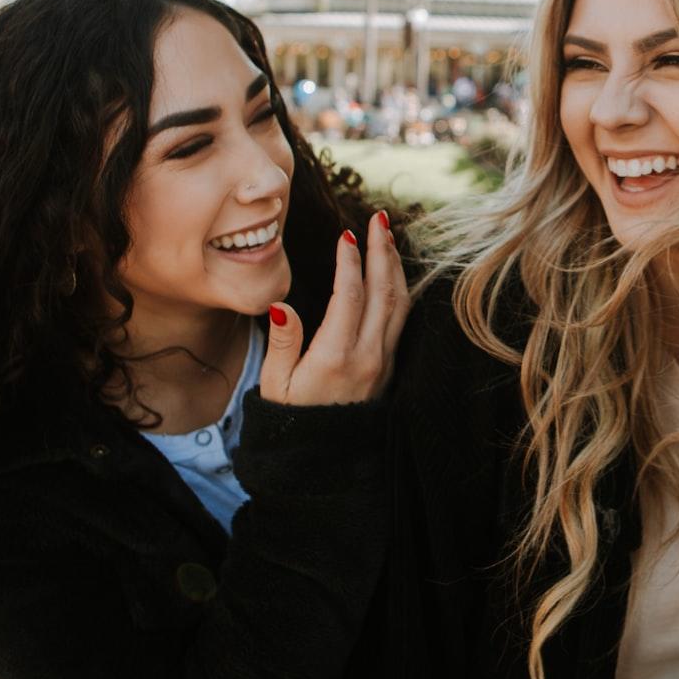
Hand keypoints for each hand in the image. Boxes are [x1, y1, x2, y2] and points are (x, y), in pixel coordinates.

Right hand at [258, 210, 409, 404]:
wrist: (323, 459)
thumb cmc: (291, 419)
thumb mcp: (275, 384)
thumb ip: (283, 343)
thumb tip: (281, 305)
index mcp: (335, 356)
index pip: (349, 295)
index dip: (349, 261)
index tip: (345, 235)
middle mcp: (367, 356)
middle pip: (383, 292)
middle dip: (382, 251)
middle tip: (379, 219)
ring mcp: (383, 361)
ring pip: (400, 304)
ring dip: (395, 266)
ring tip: (387, 237)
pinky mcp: (390, 367)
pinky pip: (402, 320)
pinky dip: (400, 289)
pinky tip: (393, 273)